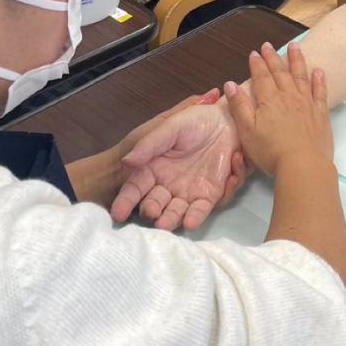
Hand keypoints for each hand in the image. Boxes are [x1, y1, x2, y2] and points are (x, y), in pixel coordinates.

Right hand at [111, 96, 246, 230]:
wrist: (227, 121)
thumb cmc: (195, 121)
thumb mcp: (170, 127)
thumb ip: (149, 145)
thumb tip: (127, 162)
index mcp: (152, 168)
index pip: (135, 188)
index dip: (125, 201)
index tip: (117, 213)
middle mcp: (167, 185)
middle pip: (154, 204)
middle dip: (151, 211)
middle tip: (151, 213)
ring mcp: (187, 192)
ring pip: (175, 212)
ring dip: (170, 220)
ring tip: (165, 224)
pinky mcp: (209, 196)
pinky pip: (201, 210)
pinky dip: (195, 217)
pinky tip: (190, 222)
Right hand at [224, 42, 331, 177]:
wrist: (303, 165)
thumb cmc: (271, 151)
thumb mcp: (247, 131)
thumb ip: (239, 106)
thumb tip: (230, 84)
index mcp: (269, 100)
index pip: (261, 77)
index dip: (257, 64)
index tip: (254, 53)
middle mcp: (288, 97)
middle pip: (280, 73)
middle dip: (273, 58)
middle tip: (268, 45)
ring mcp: (307, 104)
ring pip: (301, 76)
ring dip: (297, 60)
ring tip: (295, 46)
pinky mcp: (321, 114)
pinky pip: (320, 92)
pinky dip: (319, 80)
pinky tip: (319, 71)